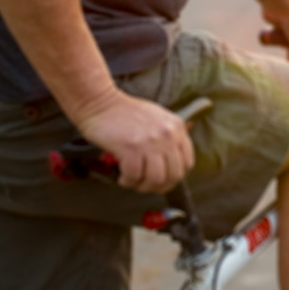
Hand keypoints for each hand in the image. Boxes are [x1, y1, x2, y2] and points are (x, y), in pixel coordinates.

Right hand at [70, 89, 194, 192]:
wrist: (101, 103)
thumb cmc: (126, 113)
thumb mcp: (157, 118)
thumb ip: (168, 137)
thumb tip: (172, 163)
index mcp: (176, 127)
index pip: (187, 163)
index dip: (175, 177)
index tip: (164, 180)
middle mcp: (167, 135)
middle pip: (174, 175)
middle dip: (159, 186)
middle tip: (146, 185)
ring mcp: (150, 141)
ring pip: (155, 179)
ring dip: (142, 186)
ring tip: (133, 180)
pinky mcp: (131, 148)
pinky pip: (134, 176)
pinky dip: (128, 181)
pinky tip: (123, 176)